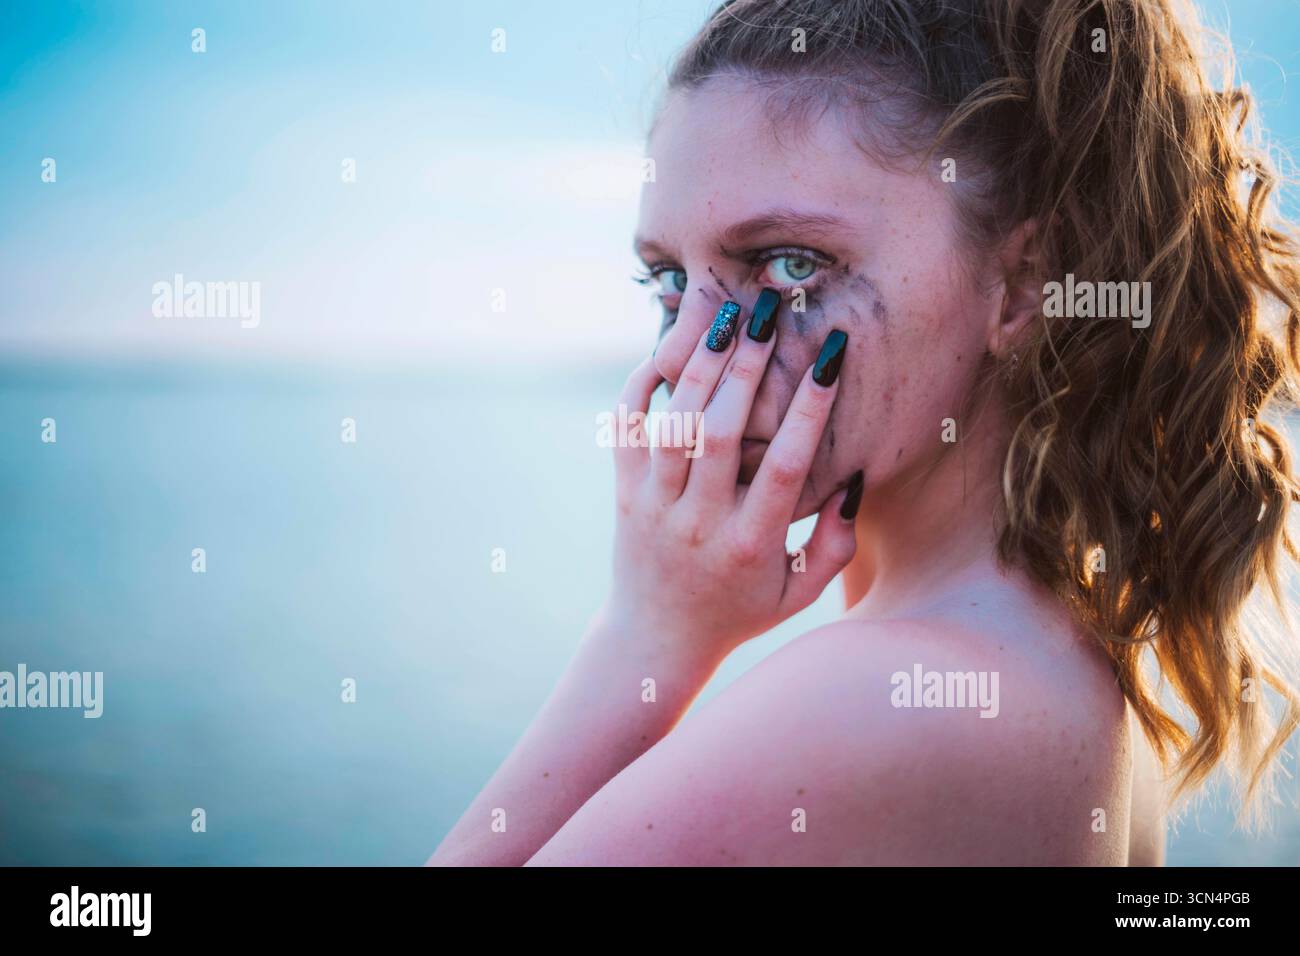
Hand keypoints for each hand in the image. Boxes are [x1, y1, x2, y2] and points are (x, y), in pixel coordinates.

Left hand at [599, 292, 860, 662]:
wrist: (656, 638)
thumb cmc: (741, 611)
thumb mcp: (800, 594)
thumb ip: (837, 543)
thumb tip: (852, 477)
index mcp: (751, 545)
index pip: (785, 466)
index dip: (810, 408)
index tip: (832, 356)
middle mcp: (700, 522)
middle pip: (722, 432)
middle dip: (748, 366)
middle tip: (771, 311)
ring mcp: (655, 506)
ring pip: (675, 424)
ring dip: (700, 363)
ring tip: (727, 314)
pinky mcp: (624, 494)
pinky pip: (627, 429)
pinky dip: (642, 385)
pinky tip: (666, 349)